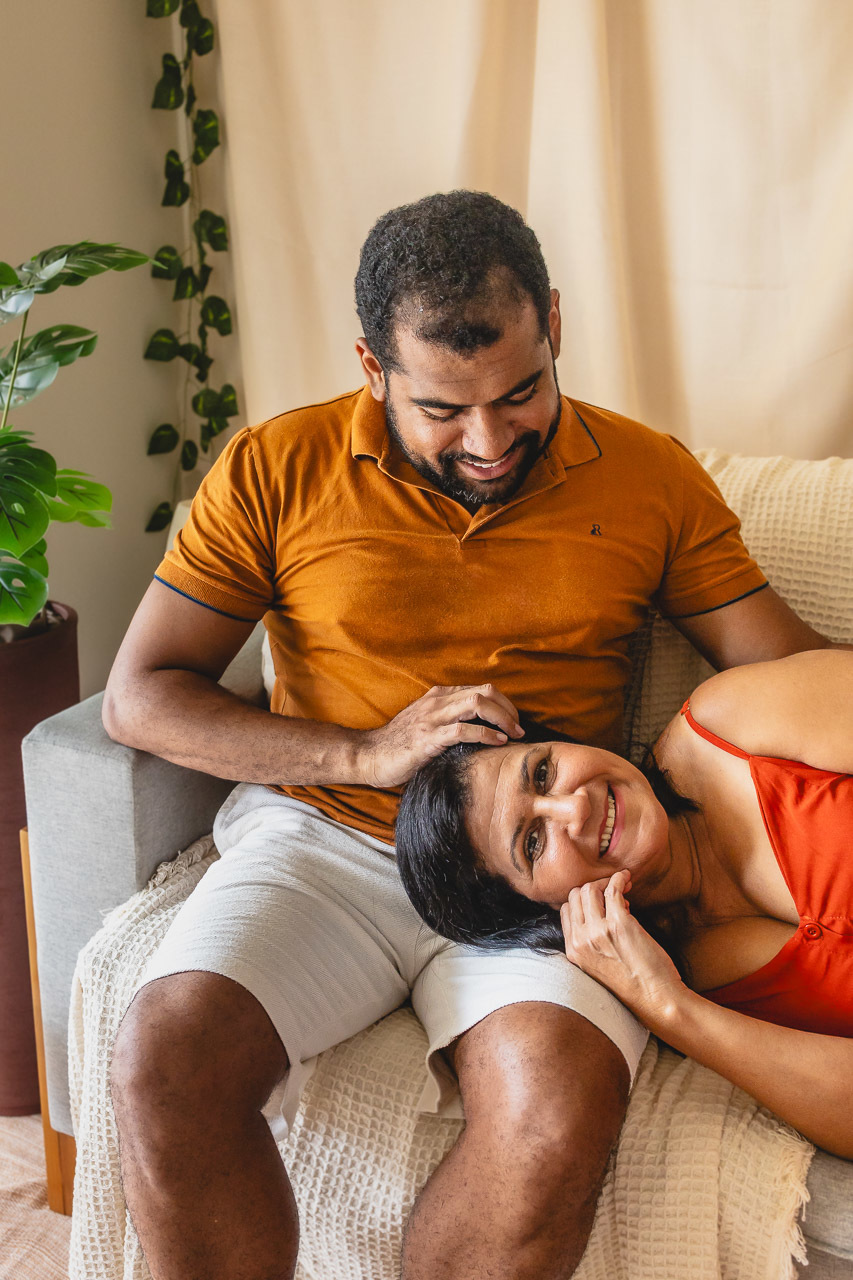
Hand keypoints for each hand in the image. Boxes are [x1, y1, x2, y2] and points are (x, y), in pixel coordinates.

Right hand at [357, 683, 523, 788]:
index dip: (503, 704)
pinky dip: (486, 734)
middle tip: (519, 728)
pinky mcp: (428, 738)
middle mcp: (437, 701)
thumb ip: (449, 720)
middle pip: (485, 692)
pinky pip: (463, 729)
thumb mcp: (427, 724)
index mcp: (439, 696)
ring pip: (477, 704)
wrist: (369, 755)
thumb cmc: (400, 745)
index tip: (514, 722)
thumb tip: (481, 729)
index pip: (481, 690)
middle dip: (508, 709)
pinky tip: (498, 742)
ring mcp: (432, 718)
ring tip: (514, 733)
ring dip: (502, 718)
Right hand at [561, 871, 683, 1023]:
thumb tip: (601, 913)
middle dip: (593, 887)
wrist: (657, 1000)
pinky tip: (628, 878)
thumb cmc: (634, 985)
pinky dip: (620, 878)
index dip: (583, 902)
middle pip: (575, 896)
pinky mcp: (619, 924)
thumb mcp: (598, 967)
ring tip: (623, 887)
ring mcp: (598, 932)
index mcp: (573, 951)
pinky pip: (612, 888)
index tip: (602, 903)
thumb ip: (591, 943)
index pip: (566, 910)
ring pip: (590, 889)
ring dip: (606, 881)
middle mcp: (580, 940)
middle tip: (612, 891)